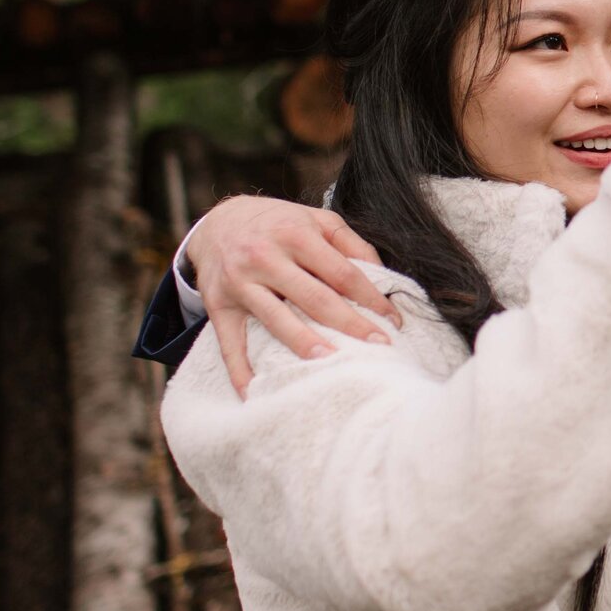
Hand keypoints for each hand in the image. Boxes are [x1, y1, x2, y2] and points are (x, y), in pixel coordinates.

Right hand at [187, 195, 395, 395]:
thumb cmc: (278, 224)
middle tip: (379, 348)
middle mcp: (266, 257)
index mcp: (295, 234)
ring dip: (304, 345)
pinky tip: (255, 392)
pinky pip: (229, 343)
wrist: (217, 223)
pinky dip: (240, 370)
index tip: (393, 321)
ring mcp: (240, 283)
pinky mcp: (219, 306)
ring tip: (332, 364)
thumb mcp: (316, 219)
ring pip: (277, 320)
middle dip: (350, 325)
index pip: (342, 273)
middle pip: (315, 299)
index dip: (371, 298)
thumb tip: (382, 274)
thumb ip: (351, 242)